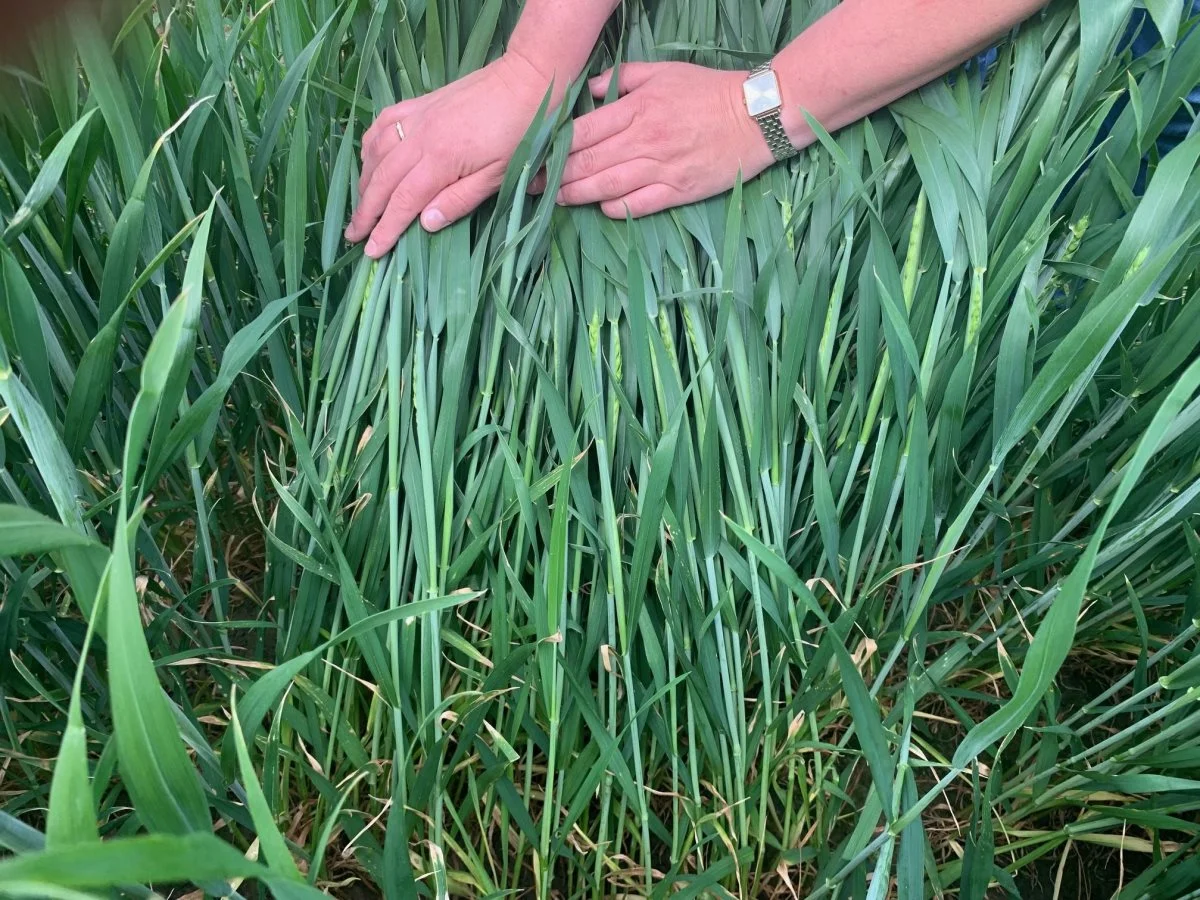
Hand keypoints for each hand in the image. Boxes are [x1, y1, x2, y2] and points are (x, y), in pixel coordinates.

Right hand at [346, 52, 551, 256]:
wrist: (527, 81)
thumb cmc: (521, 134)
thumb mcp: (499, 176)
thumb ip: (460, 200)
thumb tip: (425, 224)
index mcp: (441, 160)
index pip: (402, 202)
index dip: (385, 228)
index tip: (370, 250)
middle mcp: (420, 138)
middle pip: (382, 180)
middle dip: (365, 211)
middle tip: (353, 235)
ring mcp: (417, 117)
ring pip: (377, 152)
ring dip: (364, 181)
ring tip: (360, 205)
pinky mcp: (421, 103)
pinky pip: (383, 123)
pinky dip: (370, 145)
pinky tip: (368, 158)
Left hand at [546, 62, 775, 218]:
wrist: (756, 117)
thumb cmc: (708, 91)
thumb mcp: (664, 72)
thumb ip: (624, 78)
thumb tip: (588, 90)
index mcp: (637, 109)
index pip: (584, 132)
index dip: (554, 147)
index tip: (535, 156)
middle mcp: (645, 141)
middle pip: (589, 163)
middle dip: (557, 176)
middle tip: (535, 185)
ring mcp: (662, 169)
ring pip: (608, 186)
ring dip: (578, 195)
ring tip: (557, 199)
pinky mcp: (679, 190)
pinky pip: (639, 205)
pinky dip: (615, 208)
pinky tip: (602, 207)